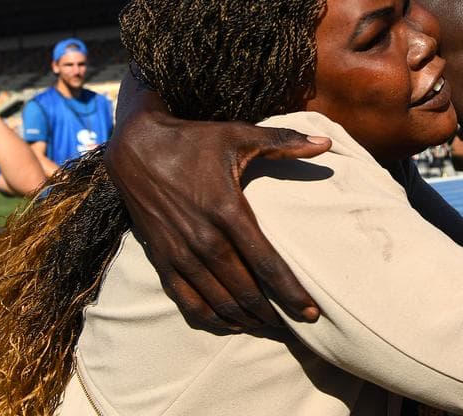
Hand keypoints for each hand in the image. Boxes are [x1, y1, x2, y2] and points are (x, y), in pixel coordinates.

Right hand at [103, 100, 330, 331]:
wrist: (135, 147)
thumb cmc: (194, 140)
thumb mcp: (240, 136)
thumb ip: (285, 142)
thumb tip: (327, 144)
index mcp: (227, 211)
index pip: (267, 264)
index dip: (291, 293)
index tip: (312, 312)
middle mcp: (203, 238)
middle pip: (245, 291)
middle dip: (274, 314)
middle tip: (297, 326)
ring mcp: (179, 253)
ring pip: (218, 302)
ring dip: (246, 320)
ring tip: (271, 328)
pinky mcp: (161, 260)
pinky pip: (188, 302)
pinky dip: (212, 319)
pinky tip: (232, 324)